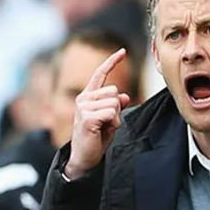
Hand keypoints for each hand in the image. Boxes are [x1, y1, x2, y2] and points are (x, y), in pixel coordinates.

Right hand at [65, 49, 130, 178]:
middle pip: (114, 91)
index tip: (123, 51)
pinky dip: (113, 124)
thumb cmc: (97, 137)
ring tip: (104, 128)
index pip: (100, 74)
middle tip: (108, 122)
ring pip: (114, 103)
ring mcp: (83, 107)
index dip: (112, 62)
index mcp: (88, 96)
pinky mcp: (87, 118)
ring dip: (115, 118)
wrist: (86, 157)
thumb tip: (125, 96)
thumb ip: (116, 106)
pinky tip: (102, 131)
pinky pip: (111, 113)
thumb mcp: (110, 119)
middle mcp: (83, 98)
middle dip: (117, 108)